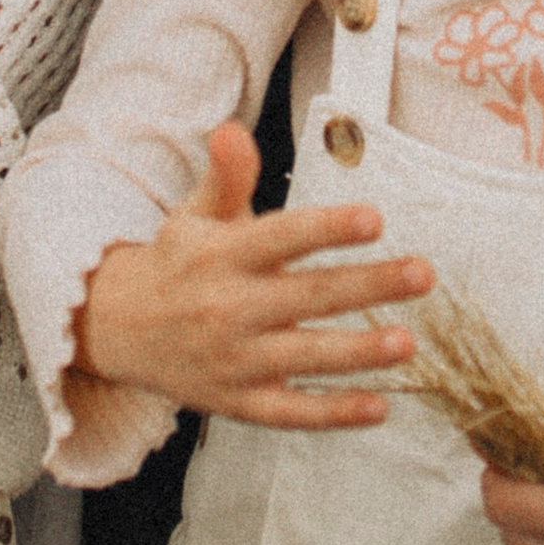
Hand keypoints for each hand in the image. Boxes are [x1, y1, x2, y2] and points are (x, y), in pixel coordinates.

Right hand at [74, 122, 430, 430]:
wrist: (120, 329)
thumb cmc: (178, 262)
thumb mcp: (195, 214)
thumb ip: (226, 176)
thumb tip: (232, 130)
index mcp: (221, 255)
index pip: (281, 238)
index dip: (327, 229)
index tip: (375, 219)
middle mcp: (229, 308)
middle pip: (308, 295)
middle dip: (369, 284)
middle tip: (423, 273)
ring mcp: (234, 360)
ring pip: (306, 357)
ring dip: (360, 352)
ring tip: (408, 342)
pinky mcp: (239, 403)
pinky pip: (292, 412)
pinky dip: (334, 414)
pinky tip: (380, 406)